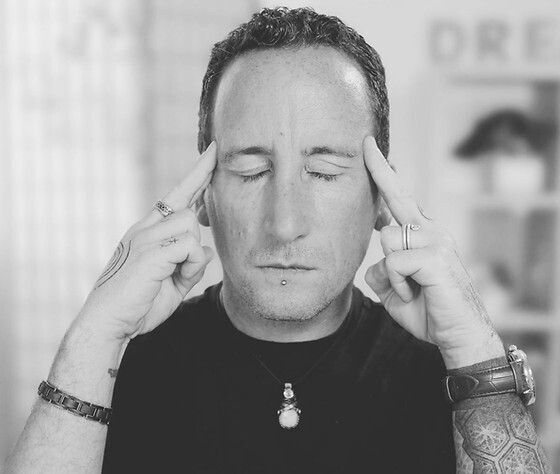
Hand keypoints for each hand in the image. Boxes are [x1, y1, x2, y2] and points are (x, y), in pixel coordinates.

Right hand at [78, 142, 216, 340]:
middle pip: (188, 209)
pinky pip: (190, 245)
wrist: (109, 324)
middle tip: (184, 267)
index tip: (214, 151)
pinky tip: (175, 278)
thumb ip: (190, 265)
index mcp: (148, 232)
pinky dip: (191, 265)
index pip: (177, 194)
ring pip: (190, 226)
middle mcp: (145, 228)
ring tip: (175, 277)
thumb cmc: (139, 305)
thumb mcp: (172, 282)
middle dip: (196, 234)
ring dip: (193, 256)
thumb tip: (208, 251)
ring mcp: (145, 237)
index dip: (198, 173)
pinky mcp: (150, 251)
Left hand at [362, 136, 504, 368]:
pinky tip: (415, 293)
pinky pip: (393, 261)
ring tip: (410, 290)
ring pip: (387, 239)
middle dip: (380, 171)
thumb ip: (382, 270)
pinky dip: (396, 284)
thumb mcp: (394, 289)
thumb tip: (374, 259)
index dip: (383, 174)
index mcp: (422, 236)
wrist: (458, 336)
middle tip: (364, 142)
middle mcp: (431, 231)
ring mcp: (436, 240)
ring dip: (389, 274)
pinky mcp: (436, 254)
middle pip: (396, 196)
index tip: (369, 151)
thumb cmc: (427, 311)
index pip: (399, 200)